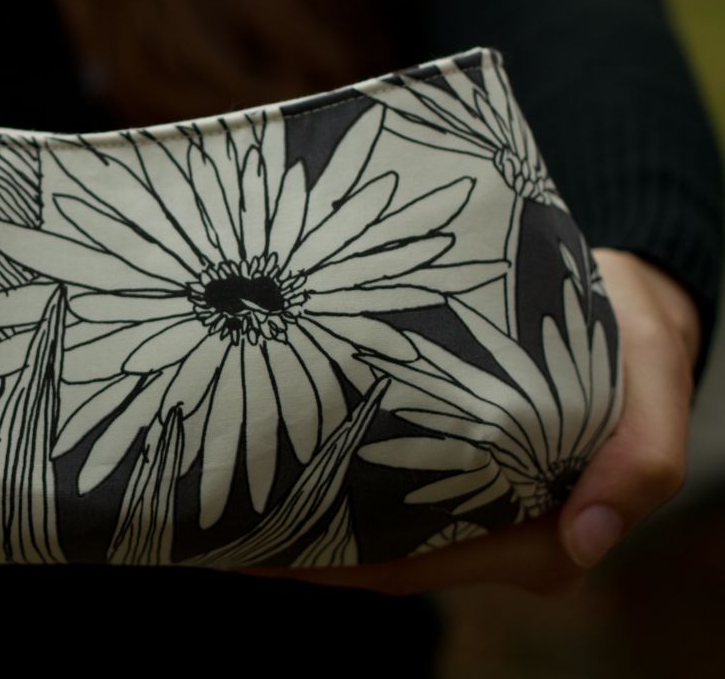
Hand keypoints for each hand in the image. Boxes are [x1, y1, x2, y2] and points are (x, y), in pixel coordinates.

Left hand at [236, 247, 699, 595]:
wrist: (615, 302)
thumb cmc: (631, 340)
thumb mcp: (654, 375)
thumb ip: (639, 457)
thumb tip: (586, 537)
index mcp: (541, 538)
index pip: (425, 563)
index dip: (342, 562)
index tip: (265, 546)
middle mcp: (490, 531)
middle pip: (376, 556)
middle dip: (297, 548)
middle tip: (212, 522)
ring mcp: (459, 500)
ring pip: (366, 529)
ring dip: (296, 521)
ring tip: (218, 501)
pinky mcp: (438, 463)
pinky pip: (370, 488)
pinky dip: (319, 483)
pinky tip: (262, 455)